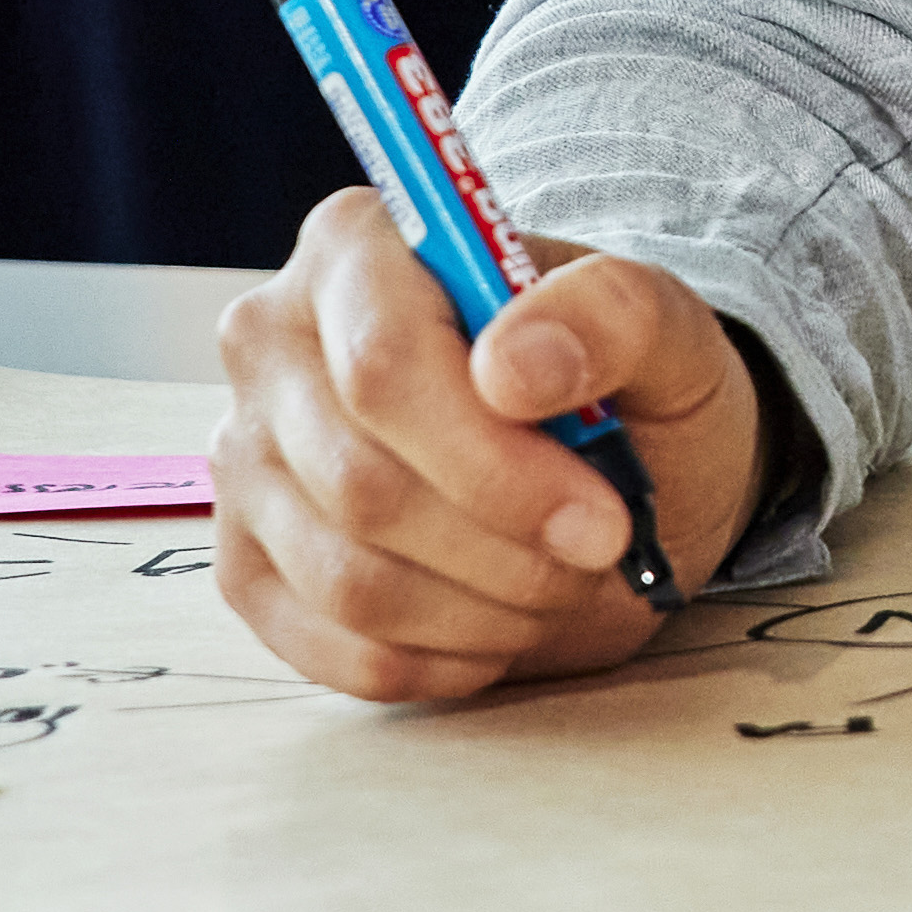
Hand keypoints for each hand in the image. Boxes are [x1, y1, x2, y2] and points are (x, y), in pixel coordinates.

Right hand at [196, 193, 766, 707]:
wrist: (607, 464)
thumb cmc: (621, 381)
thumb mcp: (665, 330)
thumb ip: (610, 316)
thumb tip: (511, 367)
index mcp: (354, 251)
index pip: (383, 370)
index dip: (493, 464)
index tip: (600, 517)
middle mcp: (271, 343)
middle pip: (360, 484)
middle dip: (504, 547)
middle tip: (598, 552)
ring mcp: (246, 459)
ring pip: (346, 579)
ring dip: (482, 610)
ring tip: (556, 583)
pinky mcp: (249, 563)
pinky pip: (329, 648)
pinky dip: (438, 661)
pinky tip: (499, 627)